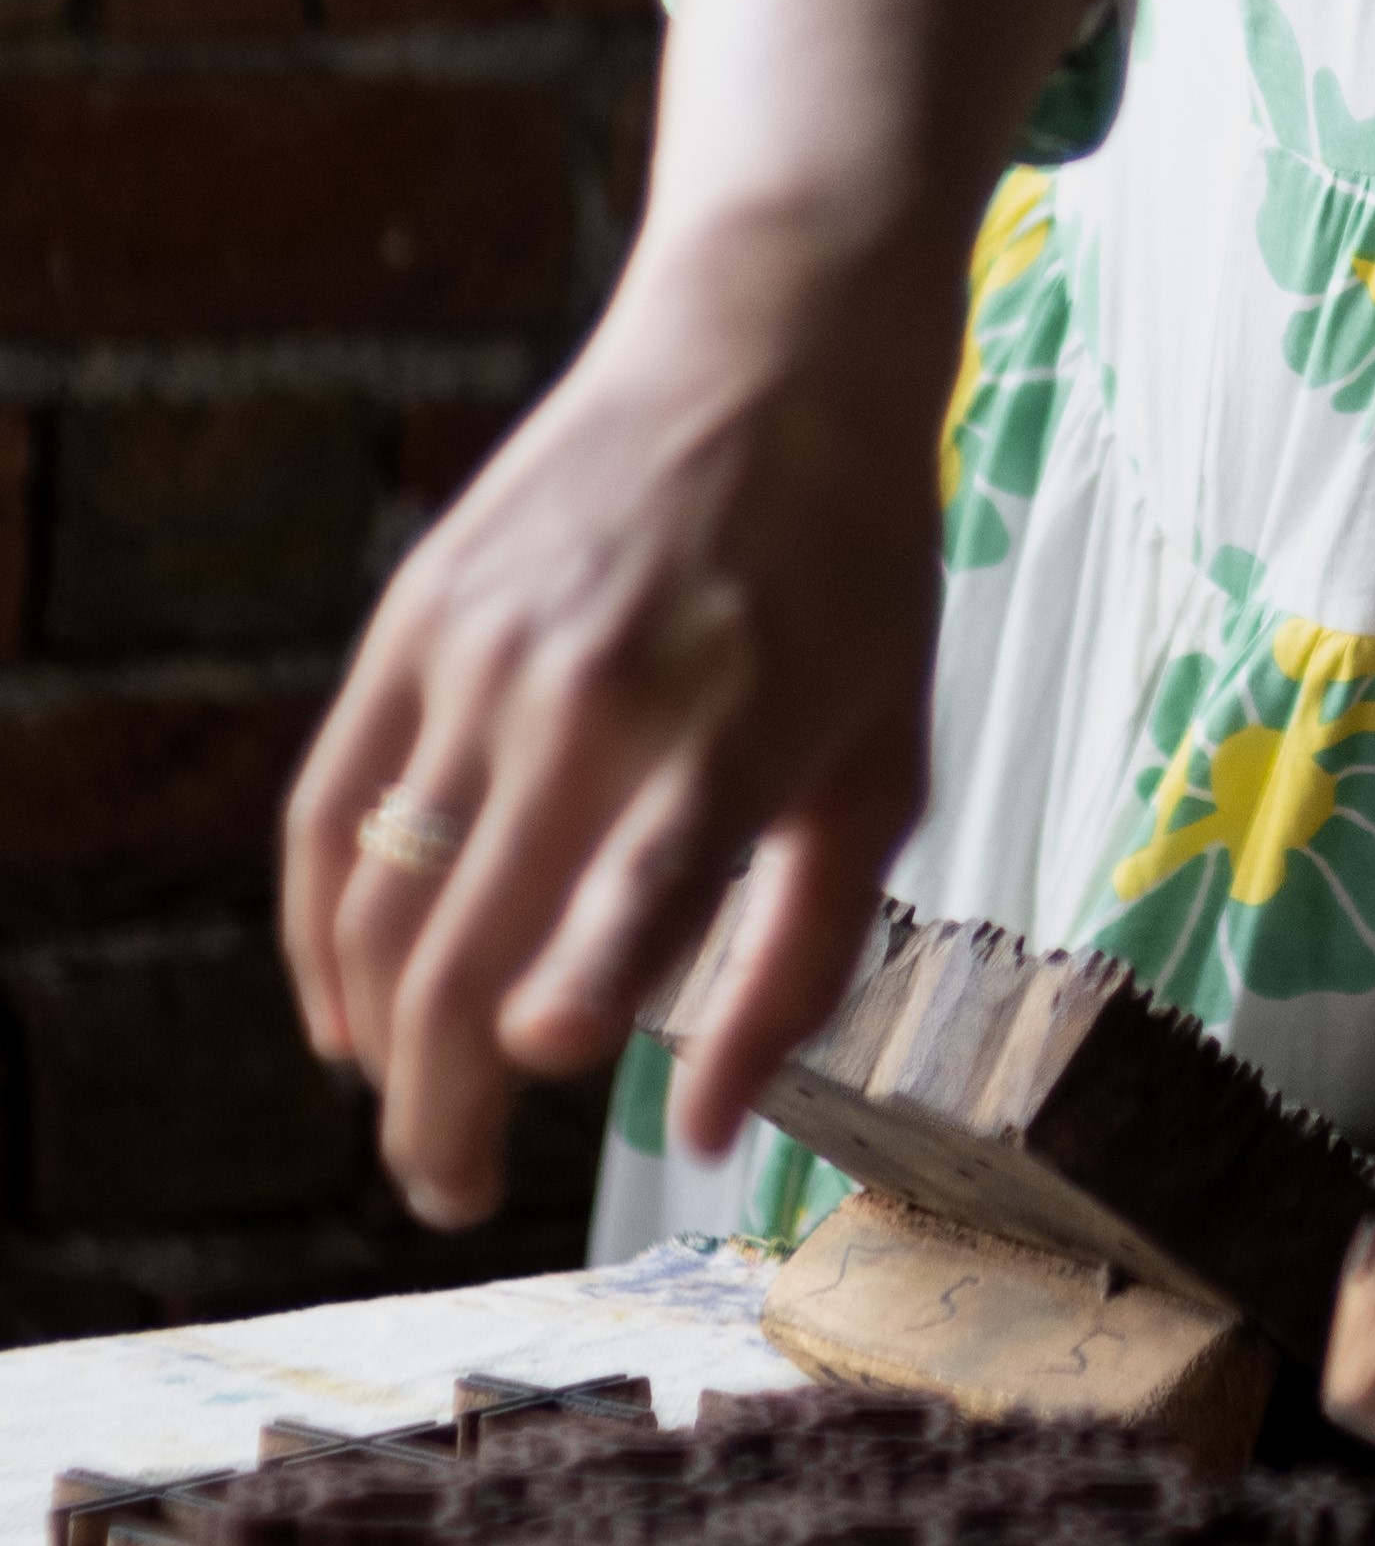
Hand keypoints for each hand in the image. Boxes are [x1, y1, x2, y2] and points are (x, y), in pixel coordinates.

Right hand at [280, 228, 949, 1230]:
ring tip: (414, 1115)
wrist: (769, 354)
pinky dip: (319, 930)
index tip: (534, 1075)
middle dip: (442, 1101)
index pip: (636, 889)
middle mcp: (593, 692)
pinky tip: (350, 1011)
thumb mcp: (883, 768)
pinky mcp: (412, 620)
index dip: (572, 995)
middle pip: (469, 938)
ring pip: (380, 894)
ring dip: (377, 1036)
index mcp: (732, 728)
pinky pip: (328, 810)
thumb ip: (801, 961)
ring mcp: (483, 653)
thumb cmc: (851, 581)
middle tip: (450, 1190)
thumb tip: (704, 1134)